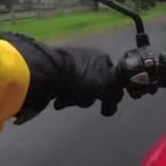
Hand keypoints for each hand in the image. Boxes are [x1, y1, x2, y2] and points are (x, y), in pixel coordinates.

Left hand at [0, 32, 123, 123]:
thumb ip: (116, 93)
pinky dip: (63, 97)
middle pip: (95, 87)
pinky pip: (64, 89)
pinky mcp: (55, 71)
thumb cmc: (82, 77)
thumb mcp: (108, 86)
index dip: (110, 94)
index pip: (114, 79)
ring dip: (75, 99)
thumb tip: (115, 101)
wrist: (49, 71)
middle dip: (89, 98)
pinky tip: (58, 102)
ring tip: (66, 101)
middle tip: (82, 101)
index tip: (103, 106)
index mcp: (103, 59)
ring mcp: (71, 65)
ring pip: (79, 90)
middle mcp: (89, 59)